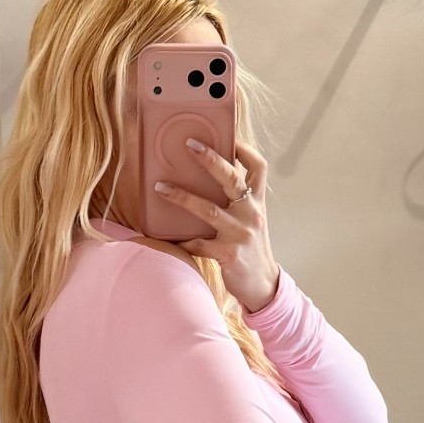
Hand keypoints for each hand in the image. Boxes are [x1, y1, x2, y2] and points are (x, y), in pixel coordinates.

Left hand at [153, 139, 279, 311]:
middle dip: (210, 159)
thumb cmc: (251, 249)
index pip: (258, 167)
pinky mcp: (229, 254)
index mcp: (257, 203)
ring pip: (209, 209)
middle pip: (232, 179)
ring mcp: (240, 234)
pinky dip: (182, 240)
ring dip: (182, 197)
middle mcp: (251, 214)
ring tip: (160, 187)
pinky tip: (167, 236)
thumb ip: (237, 202)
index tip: (228, 137)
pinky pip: (199, 244)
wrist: (263, 286)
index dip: (244, 149)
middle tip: (189, 144)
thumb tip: (208, 182)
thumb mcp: (251, 221)